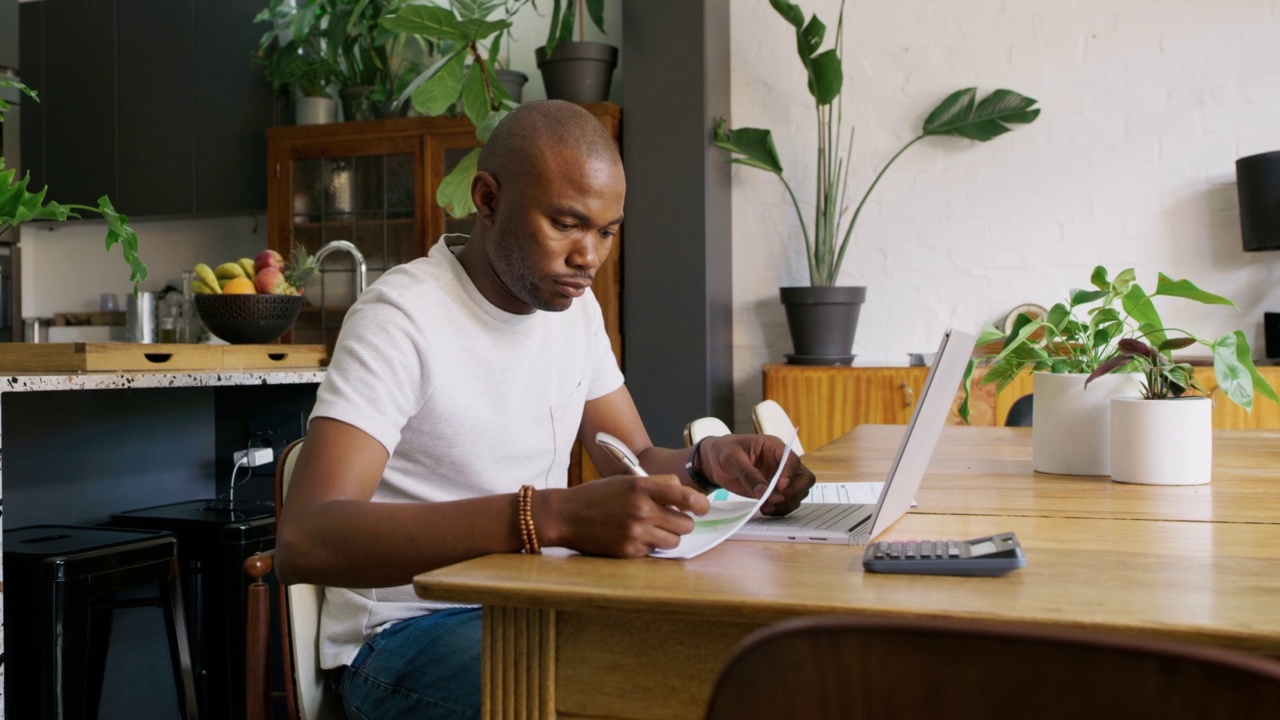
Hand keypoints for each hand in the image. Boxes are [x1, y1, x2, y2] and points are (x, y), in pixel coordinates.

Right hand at [547, 475, 709, 557]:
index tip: (702, 508)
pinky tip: (633, 537)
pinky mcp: (628, 551)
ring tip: (653, 530)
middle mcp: (642, 509)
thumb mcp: (626, 481)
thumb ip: (656, 486)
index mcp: (642, 487)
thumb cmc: (597, 496)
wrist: (566, 515)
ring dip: (668, 537)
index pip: (686, 497)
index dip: (700, 504)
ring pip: (673, 541)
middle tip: (672, 520)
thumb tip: (684, 495)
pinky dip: (648, 547)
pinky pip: (653, 552)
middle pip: (685, 524)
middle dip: (683, 523)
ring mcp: (635, 532)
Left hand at [696, 435, 814, 515]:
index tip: (779, 487)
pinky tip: (765, 509)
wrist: (715, 461)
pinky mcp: (774, 491)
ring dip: (786, 503)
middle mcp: (782, 463)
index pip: (792, 460)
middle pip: (804, 478)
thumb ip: (748, 474)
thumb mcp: (732, 458)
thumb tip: (764, 492)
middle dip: (794, 492)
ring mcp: (780, 478)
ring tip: (766, 506)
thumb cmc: (724, 451)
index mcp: (774, 447)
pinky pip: (786, 502)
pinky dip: (780, 509)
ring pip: (798, 493)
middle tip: (775, 499)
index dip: (789, 474)